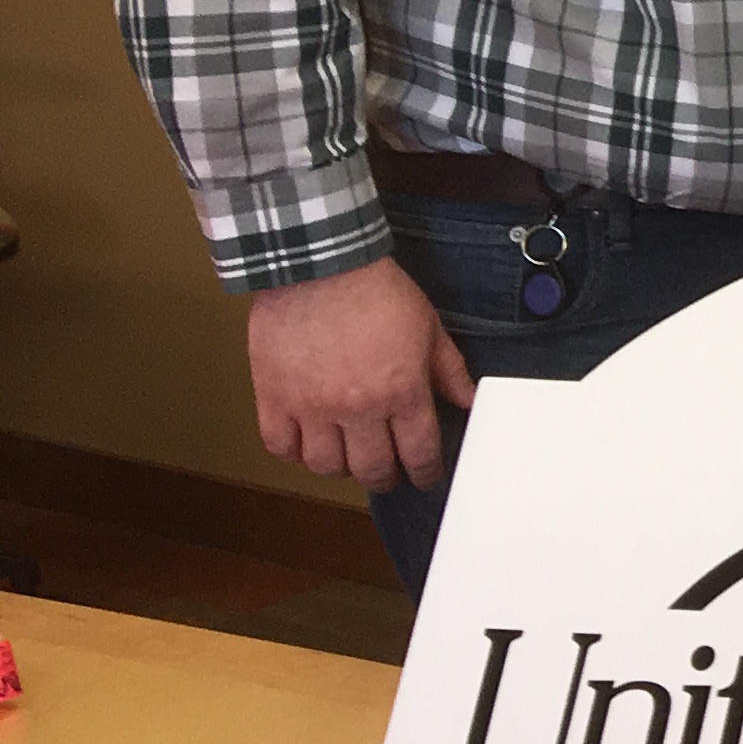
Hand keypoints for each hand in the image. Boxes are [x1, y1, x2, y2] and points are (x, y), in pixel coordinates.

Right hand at [247, 257, 475, 491]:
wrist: (319, 266)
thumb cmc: (376, 291)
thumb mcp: (429, 327)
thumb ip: (448, 370)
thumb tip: (468, 400)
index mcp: (402, 391)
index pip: (419, 452)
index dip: (426, 472)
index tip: (425, 476)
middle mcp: (358, 407)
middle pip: (373, 468)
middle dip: (386, 477)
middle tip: (388, 473)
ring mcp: (312, 407)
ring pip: (326, 465)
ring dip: (340, 468)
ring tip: (348, 458)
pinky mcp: (274, 397)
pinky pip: (280, 446)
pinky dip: (293, 454)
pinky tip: (306, 445)